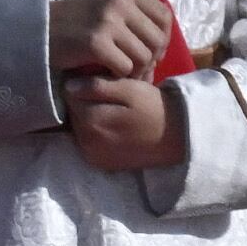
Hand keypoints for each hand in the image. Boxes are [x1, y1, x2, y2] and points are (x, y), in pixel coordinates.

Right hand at [49, 0, 177, 84]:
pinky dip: (119, 76)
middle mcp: (119, 1)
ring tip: (121, 72)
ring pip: (144, 56)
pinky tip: (107, 73)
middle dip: (151, 60)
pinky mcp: (96, 42)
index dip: (163, 38)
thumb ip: (134, 17)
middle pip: (158, 39)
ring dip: (135, 71)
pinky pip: (125, 68)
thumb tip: (163, 45)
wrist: (38, 30)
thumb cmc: (75, 24)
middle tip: (136, 68)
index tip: (150, 51)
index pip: (164, 16)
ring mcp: (107, 21)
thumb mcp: (107, 8)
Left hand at [65, 75, 185, 173]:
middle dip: (86, 101)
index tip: (103, 82)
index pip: (70, 95)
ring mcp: (93, 156)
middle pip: (74, 112)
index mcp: (92, 121)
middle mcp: (87, 143)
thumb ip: (98, 86)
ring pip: (79, 127)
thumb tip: (68, 86)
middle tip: (111, 96)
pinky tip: (114, 126)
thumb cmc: (154, 108)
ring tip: (114, 111)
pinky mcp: (100, 163)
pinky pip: (88, 142)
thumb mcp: (130, 89)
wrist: (177, 138)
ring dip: (90, 116)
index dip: (83, 84)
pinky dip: (96, 132)